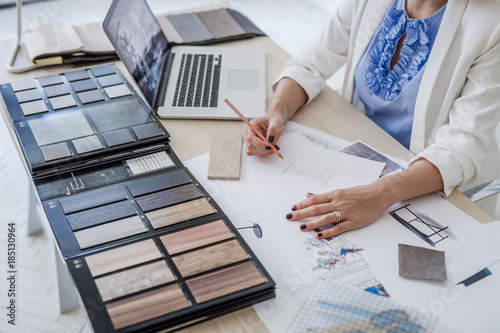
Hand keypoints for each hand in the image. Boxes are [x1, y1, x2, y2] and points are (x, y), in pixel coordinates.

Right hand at [245, 112, 285, 156]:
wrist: (273, 123)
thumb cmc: (274, 121)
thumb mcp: (276, 123)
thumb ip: (273, 130)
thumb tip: (270, 140)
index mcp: (252, 125)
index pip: (251, 138)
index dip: (260, 144)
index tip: (271, 146)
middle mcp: (248, 133)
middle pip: (250, 146)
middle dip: (263, 149)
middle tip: (275, 146)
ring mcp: (249, 140)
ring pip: (252, 151)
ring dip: (264, 152)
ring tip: (274, 147)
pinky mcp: (252, 145)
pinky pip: (255, 153)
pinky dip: (264, 153)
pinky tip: (270, 149)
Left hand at [285, 158, 444, 237]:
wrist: (379, 194)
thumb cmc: (359, 193)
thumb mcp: (341, 191)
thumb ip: (324, 196)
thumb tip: (309, 196)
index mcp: (335, 194)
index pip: (315, 199)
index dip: (302, 204)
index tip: (293, 208)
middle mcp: (338, 202)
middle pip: (316, 208)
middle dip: (302, 213)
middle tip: (290, 217)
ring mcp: (346, 212)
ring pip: (326, 218)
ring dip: (312, 223)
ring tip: (302, 227)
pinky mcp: (354, 222)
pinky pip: (339, 228)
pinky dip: (328, 232)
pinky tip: (319, 235)